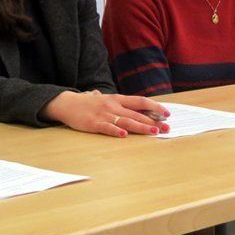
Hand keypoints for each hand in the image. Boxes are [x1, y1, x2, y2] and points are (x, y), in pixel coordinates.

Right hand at [40, 90, 170, 137]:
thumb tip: (134, 105)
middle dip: (153, 121)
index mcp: (117, 99)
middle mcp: (113, 105)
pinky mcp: (94, 124)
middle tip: (166, 128)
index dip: (155, 107)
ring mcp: (103, 114)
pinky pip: (107, 128)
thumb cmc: (87, 103)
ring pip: (126, 121)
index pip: (140, 102)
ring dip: (141, 127)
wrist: (67, 103)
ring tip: (153, 131)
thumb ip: (119, 103)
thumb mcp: (105, 99)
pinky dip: (116, 131)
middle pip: (137, 114)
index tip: (167, 113)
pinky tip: (125, 135)